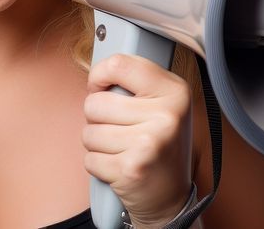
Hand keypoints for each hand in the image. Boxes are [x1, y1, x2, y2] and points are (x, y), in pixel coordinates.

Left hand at [83, 53, 193, 228]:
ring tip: (120, 149)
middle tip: (118, 129)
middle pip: (95, 102)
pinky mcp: (131, 169)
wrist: (170, 199)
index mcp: (175, 91)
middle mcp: (167, 115)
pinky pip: (89, 158)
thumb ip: (135, 83)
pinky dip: (97, 165)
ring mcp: (150, 143)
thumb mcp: (161, 105)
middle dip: (97, 117)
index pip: (120, 64)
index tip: (99, 86)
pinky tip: (119, 166)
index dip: (99, 75)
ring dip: (96, 143)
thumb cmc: (159, 146)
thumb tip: (98, 68)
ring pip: (89, 131)